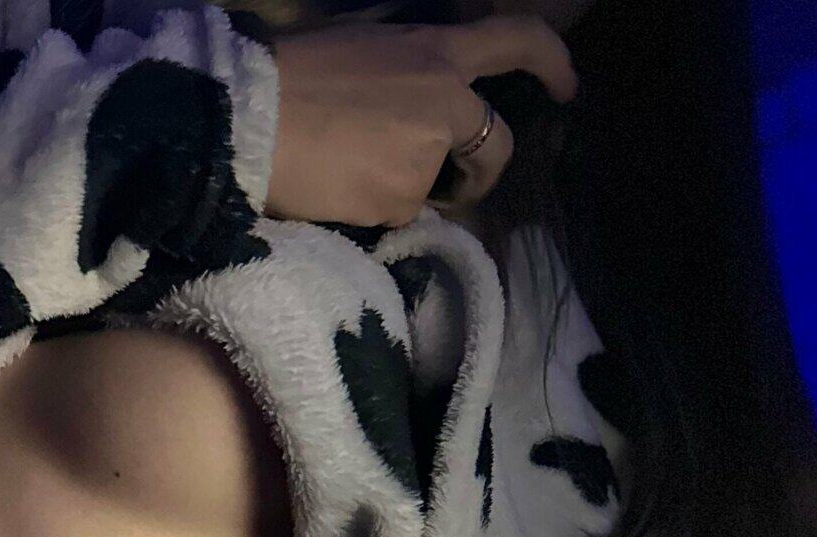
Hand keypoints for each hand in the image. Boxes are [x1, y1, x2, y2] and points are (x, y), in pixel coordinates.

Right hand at [262, 13, 578, 225]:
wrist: (249, 117)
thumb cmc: (289, 72)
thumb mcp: (363, 47)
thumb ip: (402, 72)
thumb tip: (407, 102)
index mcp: (436, 50)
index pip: (518, 41)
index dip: (553, 62)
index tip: (568, 88)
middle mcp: (444, 101)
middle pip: (494, 145)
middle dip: (482, 173)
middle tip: (456, 188)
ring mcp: (424, 157)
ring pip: (428, 188)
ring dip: (399, 190)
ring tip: (345, 175)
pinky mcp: (397, 201)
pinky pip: (392, 215)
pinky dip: (368, 211)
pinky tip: (332, 192)